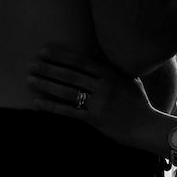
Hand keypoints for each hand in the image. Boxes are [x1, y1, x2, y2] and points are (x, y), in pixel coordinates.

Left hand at [27, 46, 158, 147]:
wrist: (147, 127)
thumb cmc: (138, 102)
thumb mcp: (128, 79)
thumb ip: (110, 65)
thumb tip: (93, 49)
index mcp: (110, 75)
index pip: (80, 62)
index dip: (61, 56)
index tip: (44, 51)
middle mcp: (103, 87)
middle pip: (70, 75)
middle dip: (48, 69)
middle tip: (31, 64)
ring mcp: (98, 104)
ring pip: (67, 92)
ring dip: (46, 85)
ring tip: (30, 80)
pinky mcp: (94, 120)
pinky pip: (68, 112)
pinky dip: (51, 106)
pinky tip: (37, 102)